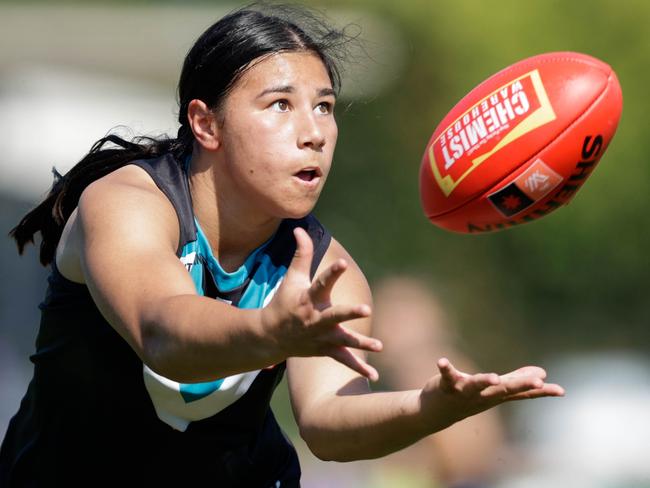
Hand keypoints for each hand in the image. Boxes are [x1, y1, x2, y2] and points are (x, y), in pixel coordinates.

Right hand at [262, 227, 382, 379]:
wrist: (270, 337)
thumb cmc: (284, 302)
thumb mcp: (291, 278)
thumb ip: (301, 254)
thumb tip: (299, 228)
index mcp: (308, 299)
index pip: (321, 283)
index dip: (331, 272)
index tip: (343, 263)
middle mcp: (315, 319)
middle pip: (334, 315)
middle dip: (349, 314)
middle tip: (366, 310)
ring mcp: (321, 337)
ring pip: (343, 341)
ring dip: (360, 344)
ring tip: (379, 347)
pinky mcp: (325, 350)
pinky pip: (343, 360)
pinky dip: (358, 368)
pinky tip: (375, 376)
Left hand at [420, 358, 564, 425]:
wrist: (436, 413)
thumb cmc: (469, 397)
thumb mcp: (494, 390)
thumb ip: (517, 379)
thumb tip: (542, 373)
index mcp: (497, 394)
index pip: (522, 393)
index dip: (541, 392)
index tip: (561, 391)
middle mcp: (483, 395)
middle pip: (504, 390)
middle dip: (521, 385)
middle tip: (539, 382)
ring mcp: (465, 392)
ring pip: (476, 385)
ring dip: (486, 382)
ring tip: (494, 377)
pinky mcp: (447, 385)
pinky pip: (447, 376)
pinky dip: (446, 369)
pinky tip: (442, 361)